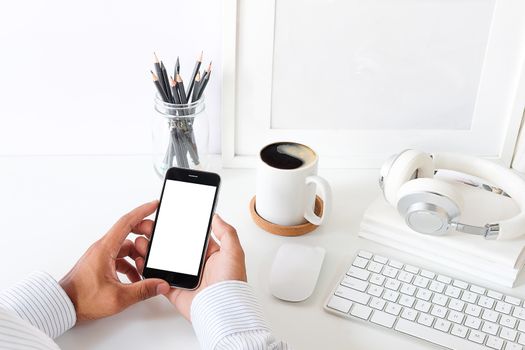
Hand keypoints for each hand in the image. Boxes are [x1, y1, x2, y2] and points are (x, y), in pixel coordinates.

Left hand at [59, 201, 169, 320]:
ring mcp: (101, 255)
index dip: (142, 211)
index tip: (154, 205)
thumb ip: (143, 290)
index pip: (127, 222)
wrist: (62, 306)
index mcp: (105, 249)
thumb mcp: (118, 297)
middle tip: (156, 242)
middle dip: (144, 235)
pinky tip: (136, 278)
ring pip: (126, 246)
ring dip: (138, 254)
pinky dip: (131, 264)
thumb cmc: (82, 299)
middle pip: (128, 231)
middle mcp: (102, 248)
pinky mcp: (100, 264)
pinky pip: (120, 257)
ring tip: (146, 267)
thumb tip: (160, 284)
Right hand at [134, 214, 246, 320]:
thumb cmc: (231, 283)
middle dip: (161, 237)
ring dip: (151, 250)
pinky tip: (140, 259)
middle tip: (149, 226)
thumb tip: (216, 217)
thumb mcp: (234, 252)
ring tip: (141, 239)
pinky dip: (148, 270)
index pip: (192, 237)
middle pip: (174, 247)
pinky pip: (157, 278)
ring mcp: (184, 277)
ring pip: (163, 261)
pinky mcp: (174, 289)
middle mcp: (197, 266)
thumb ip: (226, 232)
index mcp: (210, 255)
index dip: (180, 227)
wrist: (221, 308)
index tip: (167, 217)